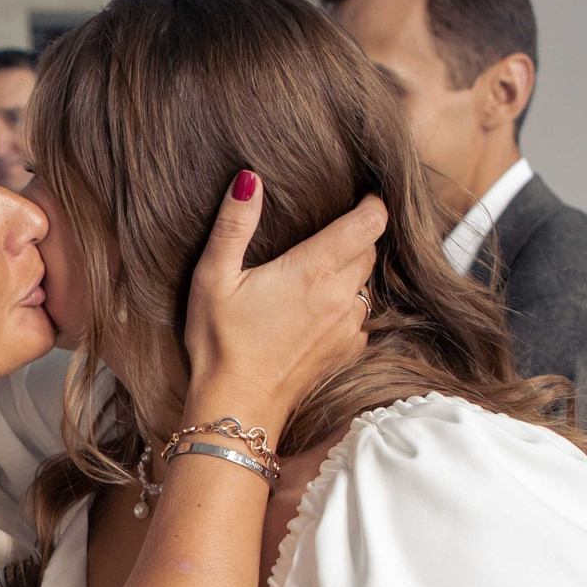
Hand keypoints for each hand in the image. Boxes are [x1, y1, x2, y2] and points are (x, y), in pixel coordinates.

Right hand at [183, 177, 381, 429]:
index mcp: (315, 269)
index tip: (361, 194)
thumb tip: (249, 180)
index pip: (371, 221)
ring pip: (367, 283)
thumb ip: (233, 226)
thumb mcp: (213, 277)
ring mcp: (349, 326)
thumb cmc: (220, 342)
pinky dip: (346, 305)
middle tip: (329, 229)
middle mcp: (342, 296)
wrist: (237, 406)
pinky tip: (315, 310)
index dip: (372, 203)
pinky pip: (360, 314)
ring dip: (351, 271)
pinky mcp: (348, 350)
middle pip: (371, 249)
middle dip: (357, 234)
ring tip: (319, 270)